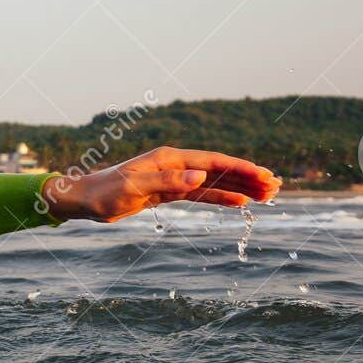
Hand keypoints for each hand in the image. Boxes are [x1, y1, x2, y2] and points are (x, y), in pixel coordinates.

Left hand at [42, 147, 280, 222]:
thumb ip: (168, 182)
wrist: (85, 200)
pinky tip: (240, 203)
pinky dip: (221, 198)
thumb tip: (200, 176)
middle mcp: (175, 165)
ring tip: (268, 195)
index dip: (241, 168)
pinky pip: (201, 195)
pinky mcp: (167, 193)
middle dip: (249, 177)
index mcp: (170, 158)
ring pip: (214, 182)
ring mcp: (173, 178)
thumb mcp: (135, 188)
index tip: (265, 176)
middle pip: (220, 169)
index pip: (214, 161)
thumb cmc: (105, 193)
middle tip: (277, 186)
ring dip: (240, 187)